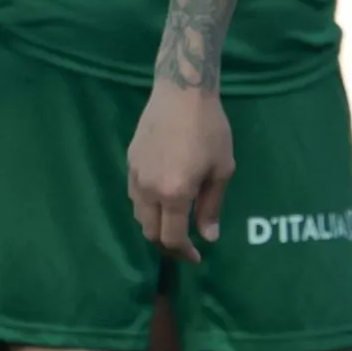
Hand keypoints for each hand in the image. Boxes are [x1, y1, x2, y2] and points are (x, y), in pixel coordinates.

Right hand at [129, 80, 236, 259]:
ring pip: (139, 214)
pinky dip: (147, 206)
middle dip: (167, 244)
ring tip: (173, 222)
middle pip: (149, 232)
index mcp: (174, 194)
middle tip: (185, 245)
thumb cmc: (210, 129)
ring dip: (155, 225)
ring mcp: (135, 175)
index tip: (197, 258)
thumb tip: (208, 237)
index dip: (184, 253)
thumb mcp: (222, 170)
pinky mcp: (130, 161)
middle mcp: (148, 190)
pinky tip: (163, 198)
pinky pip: (135, 195)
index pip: (172, 237)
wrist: (182, 92)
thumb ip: (211, 206)